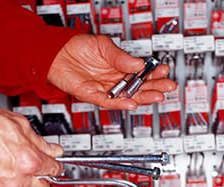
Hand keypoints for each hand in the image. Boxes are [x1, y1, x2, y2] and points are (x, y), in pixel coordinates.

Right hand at [0, 106, 62, 186]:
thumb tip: (53, 151)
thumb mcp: (20, 126)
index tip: (53, 166)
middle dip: (39, 181)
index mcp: (28, 162)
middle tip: (33, 170)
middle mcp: (14, 181)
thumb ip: (41, 143)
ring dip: (15, 182)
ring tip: (2, 163)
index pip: (54, 171)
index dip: (54, 167)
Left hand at [48, 34, 175, 109]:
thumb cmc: (76, 47)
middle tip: (167, 88)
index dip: (153, 73)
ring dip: (143, 97)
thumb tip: (138, 63)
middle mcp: (114, 79)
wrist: (55, 53)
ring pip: (128, 96)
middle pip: (138, 87)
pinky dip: (121, 103)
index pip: (141, 73)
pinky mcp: (93, 95)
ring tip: (157, 96)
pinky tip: (133, 102)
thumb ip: (120, 57)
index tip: (164, 72)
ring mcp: (105, 88)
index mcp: (119, 66)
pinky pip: (110, 102)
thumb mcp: (103, 45)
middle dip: (154, 87)